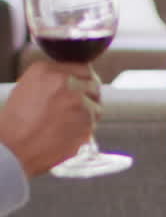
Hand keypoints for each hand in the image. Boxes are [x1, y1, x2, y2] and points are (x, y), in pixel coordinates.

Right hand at [0, 60, 100, 176]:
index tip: (83, 89)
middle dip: (90, 96)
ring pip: (97, 106)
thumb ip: (52, 78)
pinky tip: (69, 134)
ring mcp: (79, 103)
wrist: (16, 148)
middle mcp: (66, 83)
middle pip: (94, 85)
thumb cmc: (17, 122)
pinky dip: (85, 131)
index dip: (84, 81)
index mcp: (48, 70)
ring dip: (89, 115)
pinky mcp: (87, 123)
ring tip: (71, 124)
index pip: (83, 68)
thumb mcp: (29, 86)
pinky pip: (93, 125)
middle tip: (80, 108)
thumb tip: (74, 79)